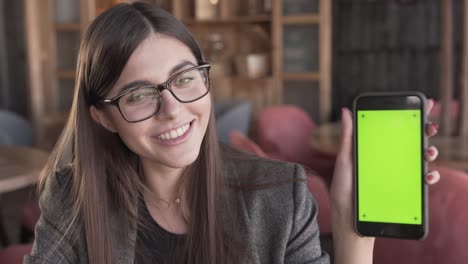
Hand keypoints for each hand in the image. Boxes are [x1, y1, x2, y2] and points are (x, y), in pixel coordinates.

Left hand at [330, 99, 439, 263]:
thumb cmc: (345, 191)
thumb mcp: (345, 162)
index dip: (410, 116)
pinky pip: (421, 182)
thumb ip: (348, 138)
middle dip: (425, 131)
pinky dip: (429, 177)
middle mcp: (388, 161)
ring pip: (419, 159)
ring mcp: (397, 176)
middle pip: (410, 142)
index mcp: (375, 151)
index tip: (423, 103)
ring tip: (428, 152)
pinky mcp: (403, 191)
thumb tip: (346, 111)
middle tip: (430, 126)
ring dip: (429, 152)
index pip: (393, 129)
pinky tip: (428, 176)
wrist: (350, 221)